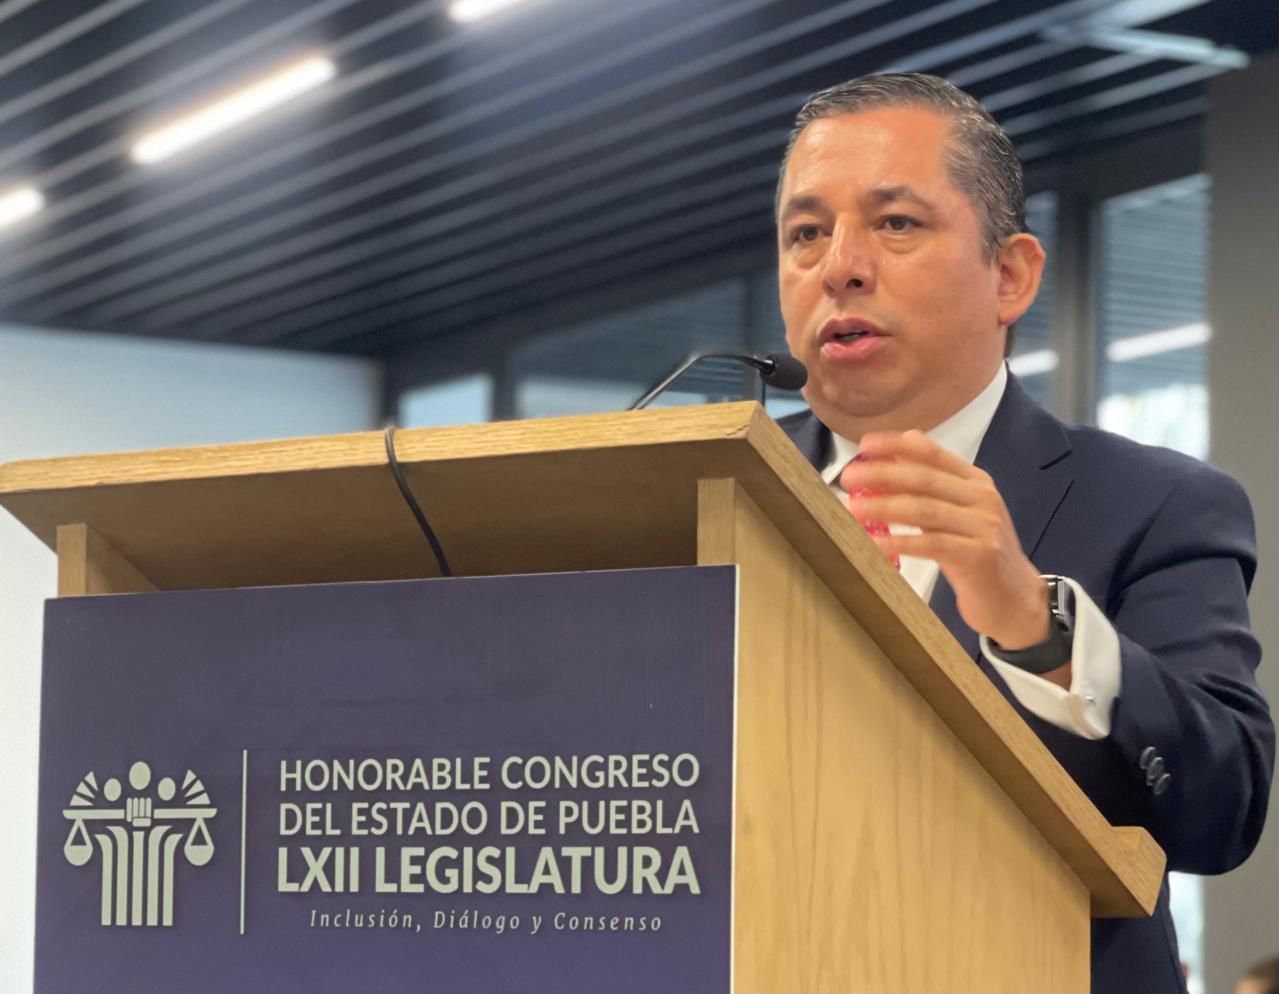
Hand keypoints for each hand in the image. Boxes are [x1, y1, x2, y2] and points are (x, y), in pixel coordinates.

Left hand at [842, 430, 1060, 667]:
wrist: (1016, 600)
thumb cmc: (977, 554)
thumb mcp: (957, 514)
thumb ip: (931, 485)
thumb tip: (898, 451)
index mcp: (975, 481)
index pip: (932, 453)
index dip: (896, 445)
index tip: (864, 444)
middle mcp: (981, 498)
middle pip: (924, 479)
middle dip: (882, 476)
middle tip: (848, 479)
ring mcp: (982, 526)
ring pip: (925, 510)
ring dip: (884, 508)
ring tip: (852, 510)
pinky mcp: (978, 556)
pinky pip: (931, 544)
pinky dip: (900, 543)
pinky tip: (874, 544)